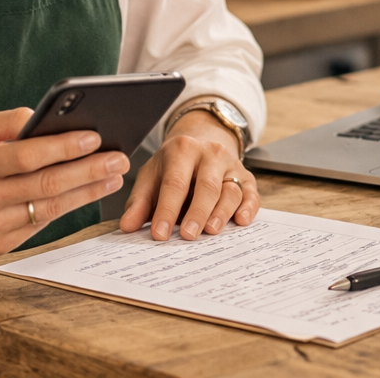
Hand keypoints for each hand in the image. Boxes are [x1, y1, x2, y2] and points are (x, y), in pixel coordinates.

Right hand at [0, 107, 128, 256]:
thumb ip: (9, 121)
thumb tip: (50, 118)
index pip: (27, 156)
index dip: (64, 147)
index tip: (95, 137)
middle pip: (45, 185)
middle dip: (88, 171)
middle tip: (120, 159)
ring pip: (49, 209)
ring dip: (87, 192)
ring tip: (113, 176)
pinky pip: (39, 224)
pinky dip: (66, 207)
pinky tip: (87, 192)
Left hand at [118, 110, 259, 240]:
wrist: (201, 144)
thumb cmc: (173, 167)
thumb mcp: (152, 176)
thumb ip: (139, 202)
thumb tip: (128, 227)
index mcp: (182, 149)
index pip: (174, 182)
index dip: (166, 209)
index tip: (159, 234)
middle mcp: (210, 153)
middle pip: (206, 186)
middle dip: (197, 212)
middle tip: (187, 236)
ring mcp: (231, 165)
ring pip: (230, 191)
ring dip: (221, 213)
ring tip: (211, 231)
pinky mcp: (247, 177)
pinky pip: (251, 194)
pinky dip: (249, 208)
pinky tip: (241, 221)